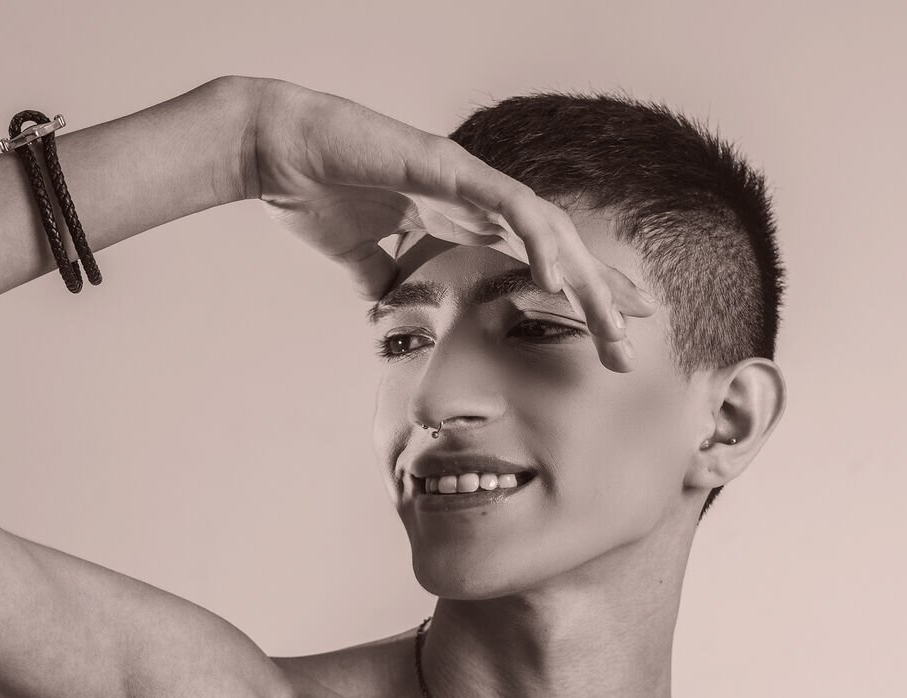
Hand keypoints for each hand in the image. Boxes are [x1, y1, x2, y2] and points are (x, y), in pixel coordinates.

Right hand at [241, 77, 656, 372]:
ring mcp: (465, 180)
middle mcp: (472, 196)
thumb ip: (376, 274)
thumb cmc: (307, 188)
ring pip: (548, 230)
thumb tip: (383, 302)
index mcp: (455, 215)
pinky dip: (539, 243)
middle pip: (556, 247)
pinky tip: (562, 280)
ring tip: (617, 321)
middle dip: (600, 294)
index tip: (611, 327)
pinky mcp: (448, 170)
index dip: (577, 289)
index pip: (533, 255)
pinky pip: (509, 208)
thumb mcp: (352, 253)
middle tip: (634, 342)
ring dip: (587, 278)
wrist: (272, 148)